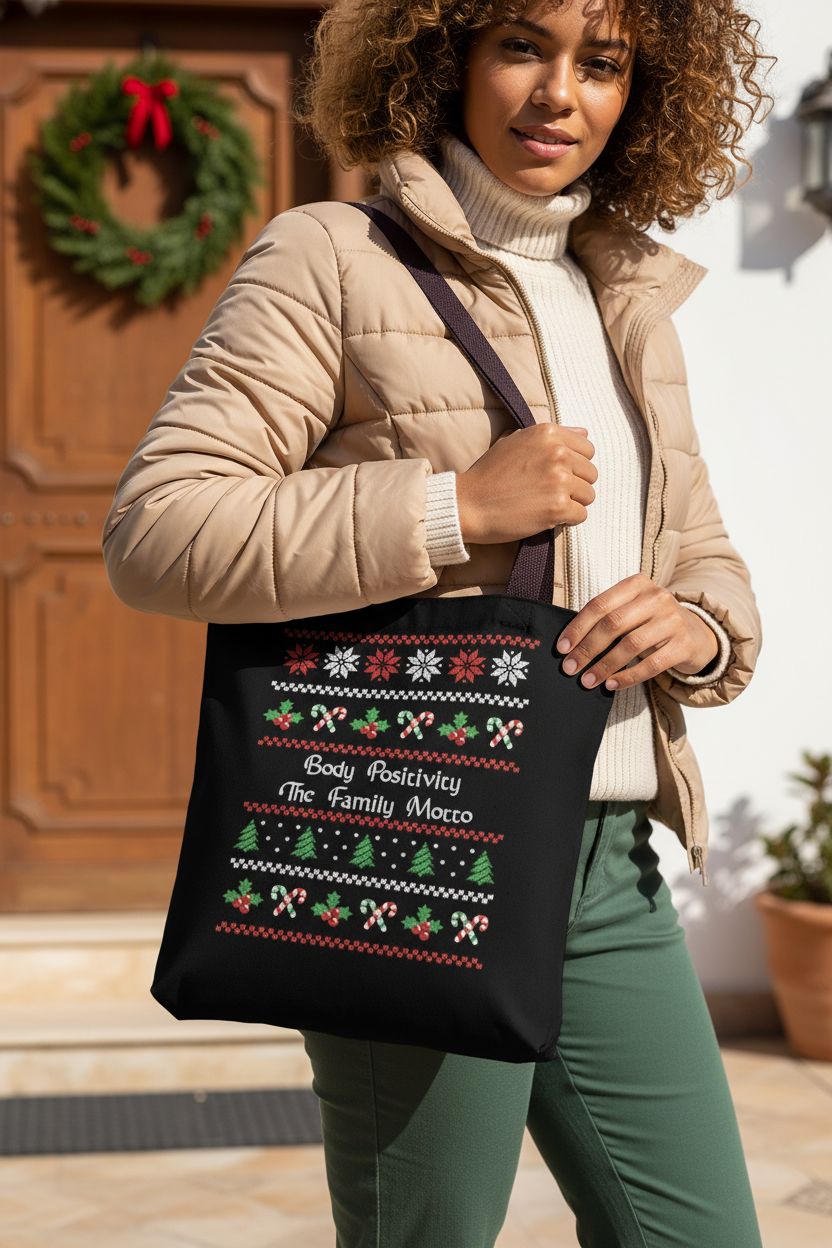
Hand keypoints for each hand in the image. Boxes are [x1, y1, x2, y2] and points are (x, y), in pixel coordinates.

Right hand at [455, 423, 596, 544]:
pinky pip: (581, 515)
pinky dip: (567, 520)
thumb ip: (552, 437)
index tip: (556, 474)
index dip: (575, 465)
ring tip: (547, 504)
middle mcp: (557, 453)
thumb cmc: (489, 474)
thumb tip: (584, 434)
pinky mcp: (558, 507)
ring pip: (589, 495)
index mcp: (548, 433)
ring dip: (572, 503)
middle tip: (549, 492)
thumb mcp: (516, 441)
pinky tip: (546, 517)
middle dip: (575, 485)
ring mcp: (559, 480)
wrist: (468, 504)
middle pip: (591, 473)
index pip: (588, 449)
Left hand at [555, 574, 719, 690]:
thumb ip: (608, 618)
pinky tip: (611, 684)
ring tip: (587, 680)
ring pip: (630, 645)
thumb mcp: (633, 611)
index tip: (562, 648)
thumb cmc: (653, 623)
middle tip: (570, 668)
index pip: (600, 605)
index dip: (578, 627)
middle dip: (587, 648)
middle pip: (613, 624)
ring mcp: (673, 620)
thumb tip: (571, 645)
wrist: (698, 634)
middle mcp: (657, 598)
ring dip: (604, 666)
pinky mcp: (684, 644)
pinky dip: (627, 677)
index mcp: (638, 584)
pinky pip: (651, 664)